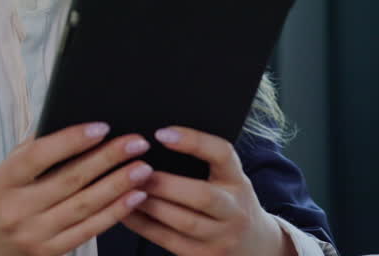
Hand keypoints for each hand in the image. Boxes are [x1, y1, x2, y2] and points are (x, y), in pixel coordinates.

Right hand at [0, 122, 153, 255]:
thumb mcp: (0, 173)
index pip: (38, 156)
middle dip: (108, 159)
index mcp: (0, 183)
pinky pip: (88, 231)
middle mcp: (16, 210)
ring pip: (84, 206)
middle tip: (136, 142)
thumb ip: (31, 150)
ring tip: (143, 167)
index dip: (71, 140)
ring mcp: (33, 235)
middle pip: (70, 180)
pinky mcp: (49, 253)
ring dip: (118, 185)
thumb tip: (71, 121)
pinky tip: (134, 197)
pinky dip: (114, 213)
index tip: (101, 127)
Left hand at [120, 126, 290, 255]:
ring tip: (126, 189)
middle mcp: (234, 210)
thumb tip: (157, 139)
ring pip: (183, 221)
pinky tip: (125, 211)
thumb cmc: (230, 204)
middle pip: (202, 195)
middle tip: (135, 170)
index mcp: (238, 181)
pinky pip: (167, 240)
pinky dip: (142, 225)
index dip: (193, 141)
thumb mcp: (228, 179)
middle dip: (164, 183)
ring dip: (150, 204)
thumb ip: (204, 162)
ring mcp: (220, 237)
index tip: (161, 134)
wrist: (252, 246)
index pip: (223, 154)